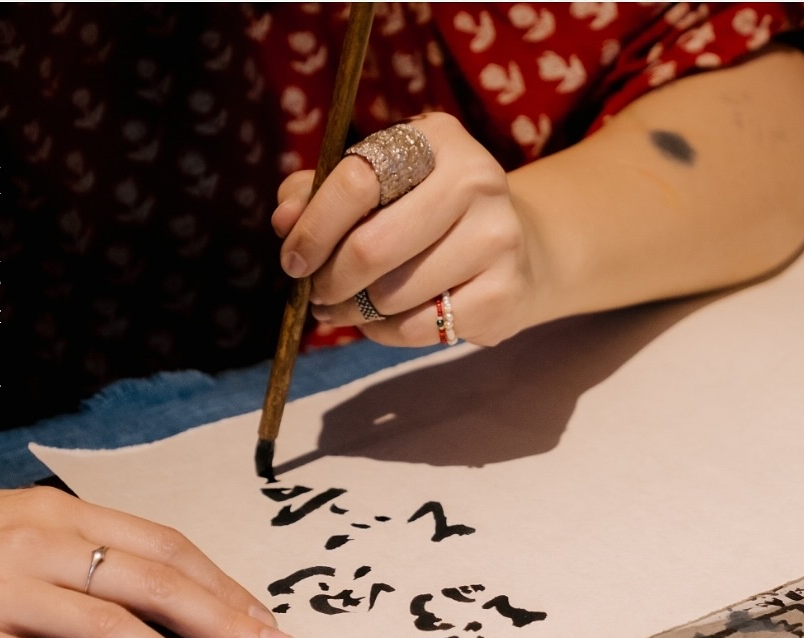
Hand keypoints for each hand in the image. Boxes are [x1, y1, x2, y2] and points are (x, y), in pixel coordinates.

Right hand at [0, 488, 296, 637]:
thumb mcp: (16, 529)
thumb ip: (85, 555)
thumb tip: (164, 597)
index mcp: (60, 515)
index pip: (163, 547)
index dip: (223, 586)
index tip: (266, 621)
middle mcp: (39, 545)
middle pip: (152, 583)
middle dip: (224, 621)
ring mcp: (1, 591)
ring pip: (106, 625)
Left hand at [272, 112, 538, 347]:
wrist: (518, 248)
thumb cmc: (428, 214)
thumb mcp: (381, 186)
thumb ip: (323, 194)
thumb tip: (284, 219)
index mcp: (437, 139)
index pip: (357, 181)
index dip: (313, 228)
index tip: (293, 259)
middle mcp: (476, 179)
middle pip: (372, 247)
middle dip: (330, 280)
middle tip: (318, 293)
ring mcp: (497, 238)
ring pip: (392, 295)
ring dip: (356, 312)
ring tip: (350, 308)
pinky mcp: (504, 292)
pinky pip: (418, 328)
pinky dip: (387, 332)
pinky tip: (386, 321)